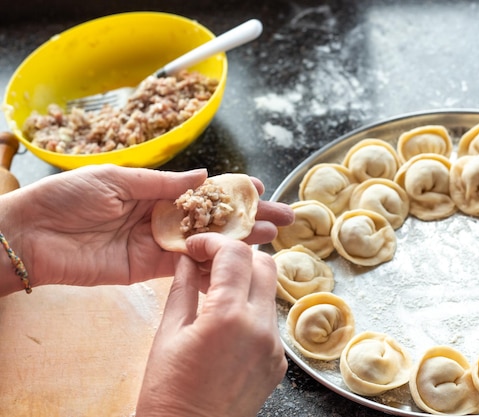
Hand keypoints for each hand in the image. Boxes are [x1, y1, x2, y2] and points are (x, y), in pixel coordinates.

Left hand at [0, 164, 292, 290]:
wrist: (31, 236)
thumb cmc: (67, 197)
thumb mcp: (116, 179)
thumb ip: (162, 184)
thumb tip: (202, 177)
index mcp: (153, 190)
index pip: (203, 190)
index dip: (232, 190)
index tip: (260, 188)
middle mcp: (161, 216)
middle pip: (214, 217)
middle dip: (249, 217)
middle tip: (284, 217)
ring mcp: (157, 244)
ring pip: (208, 242)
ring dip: (241, 240)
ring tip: (272, 237)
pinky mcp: (148, 268)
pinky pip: (185, 266)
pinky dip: (212, 264)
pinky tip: (238, 262)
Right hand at [136, 233, 286, 416]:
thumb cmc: (169, 394)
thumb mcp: (167, 335)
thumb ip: (181, 289)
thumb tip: (186, 259)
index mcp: (229, 317)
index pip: (236, 254)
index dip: (214, 242)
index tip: (197, 247)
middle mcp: (261, 327)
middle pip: (264, 264)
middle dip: (237, 255)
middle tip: (208, 263)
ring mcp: (274, 346)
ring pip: (269, 291)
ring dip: (246, 281)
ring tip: (214, 290)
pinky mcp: (278, 361)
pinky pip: (269, 320)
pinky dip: (251, 308)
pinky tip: (226, 320)